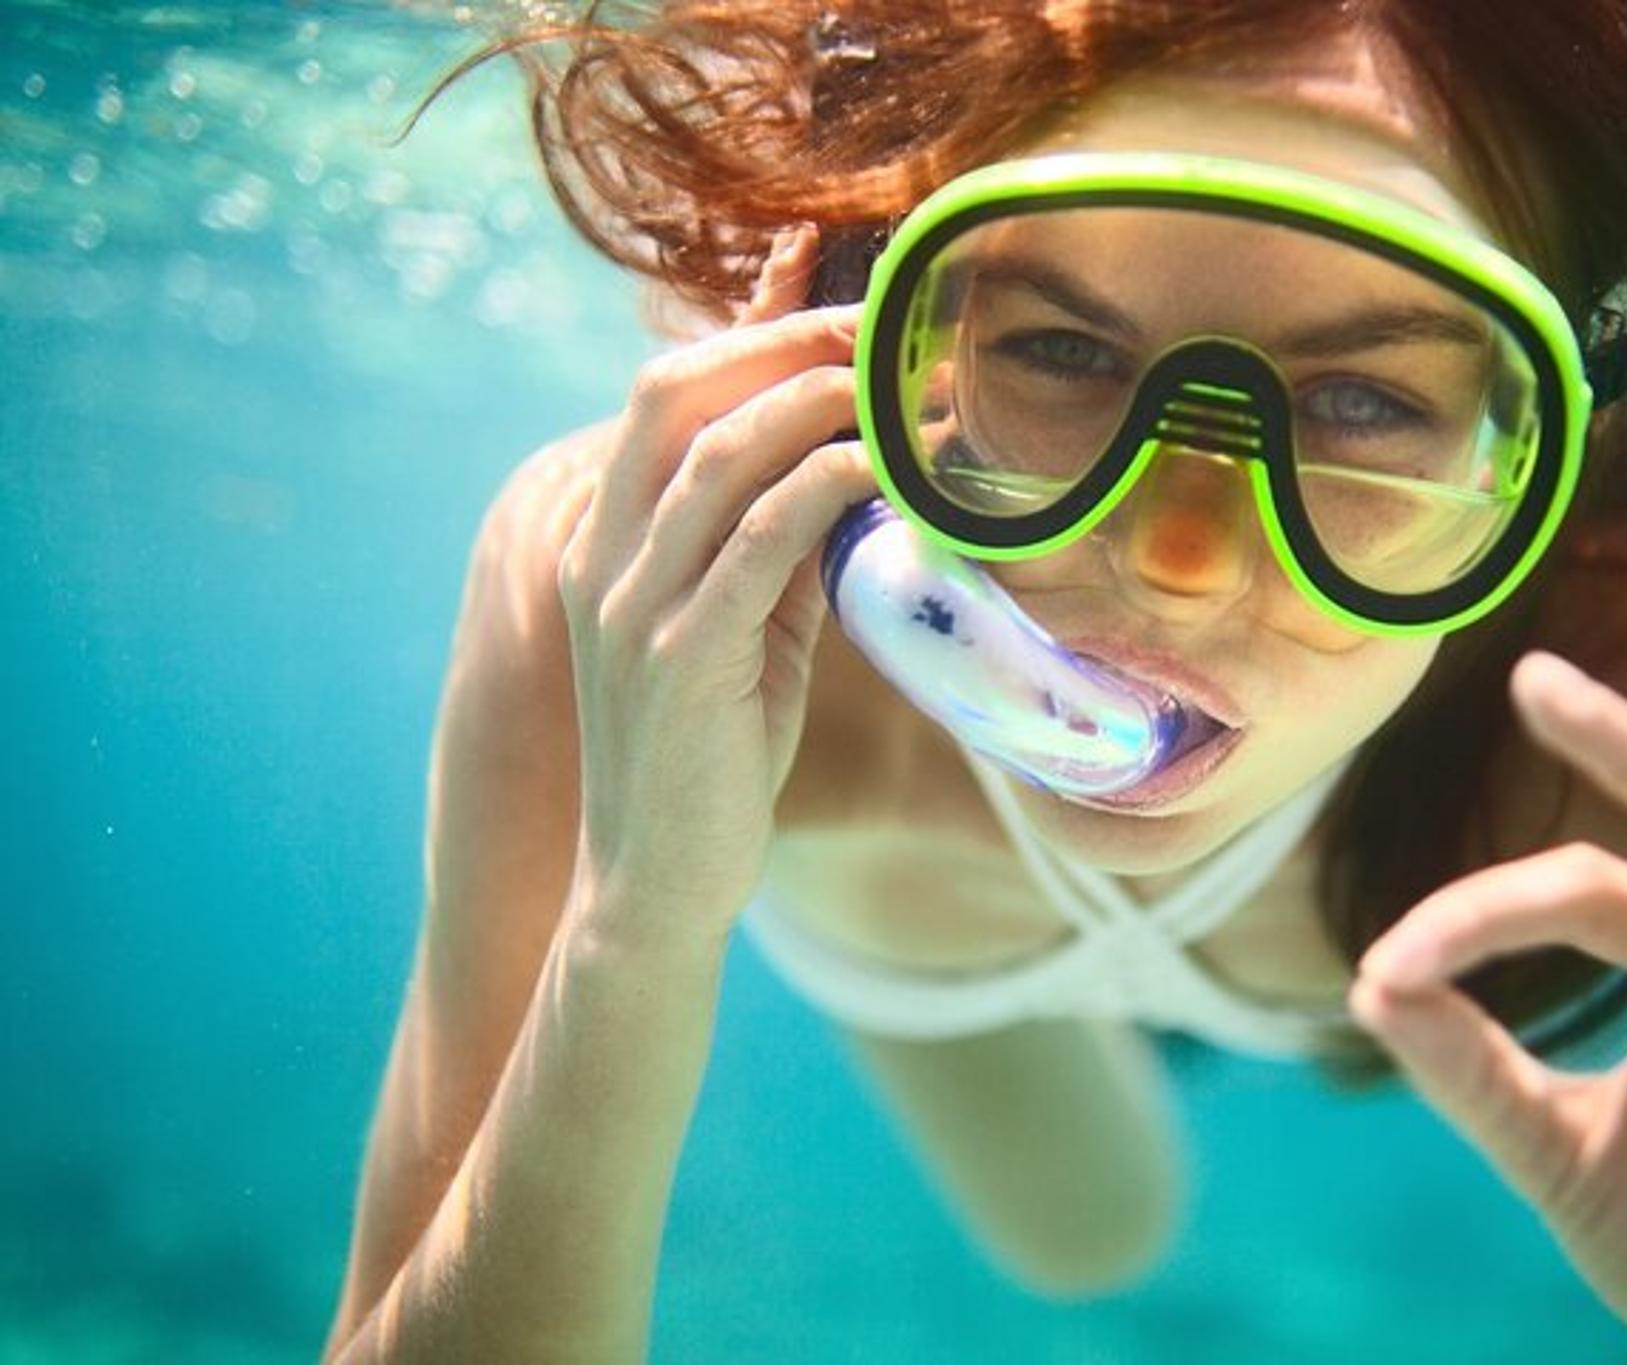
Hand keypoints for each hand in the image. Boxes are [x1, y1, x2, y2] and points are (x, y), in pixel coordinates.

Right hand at [556, 227, 876, 937]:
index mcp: (605, 540)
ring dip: (817, 402)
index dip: (754, 338)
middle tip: (882, 328)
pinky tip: (879, 467)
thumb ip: (780, 553)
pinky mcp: (679, 659)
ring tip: (897, 384)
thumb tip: (857, 472)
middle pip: (679, 393)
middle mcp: (601, 556)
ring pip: (718, 455)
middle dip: (784, 343)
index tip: (847, 315)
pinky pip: (756, 541)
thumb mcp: (746, 634)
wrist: (657, 885)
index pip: (668, 398)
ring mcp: (631, 606)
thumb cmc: (710, 758)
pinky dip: (821, 487)